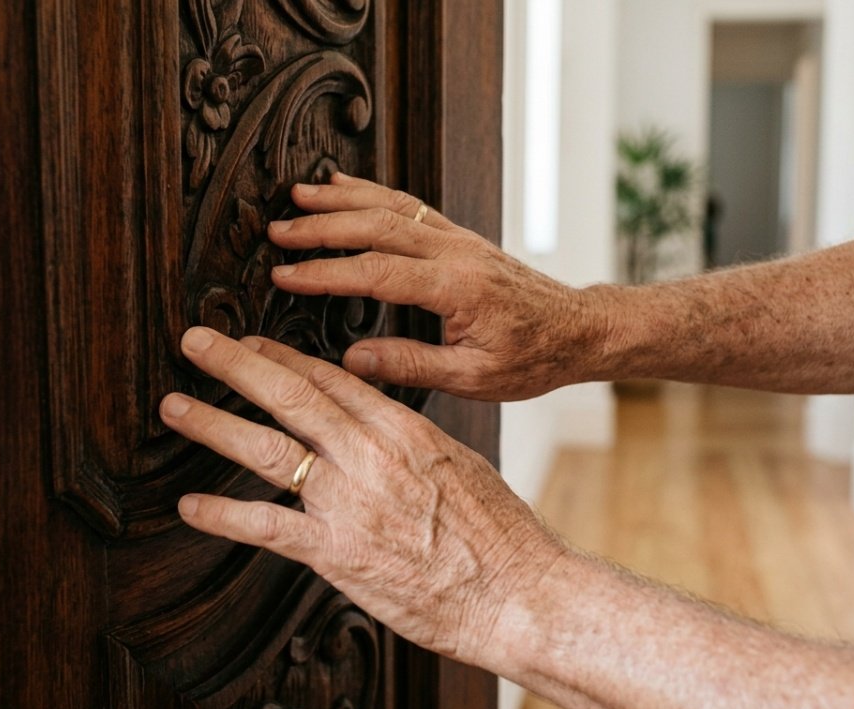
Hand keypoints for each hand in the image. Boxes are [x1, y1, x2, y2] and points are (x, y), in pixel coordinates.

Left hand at [158, 327, 561, 662]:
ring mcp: (349, 502)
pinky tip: (191, 506)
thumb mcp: (459, 466)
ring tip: (176, 406)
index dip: (285, 355)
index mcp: (404, 429)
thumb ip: (411, 446)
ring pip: (268, 449)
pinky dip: (224, 515)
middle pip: (292, 395)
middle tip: (198, 342)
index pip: (333, 378)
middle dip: (238, 364)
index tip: (255, 341)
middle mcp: (370, 455)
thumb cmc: (500, 536)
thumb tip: (384, 431)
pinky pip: (267, 527)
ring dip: (215, 423)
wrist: (518, 591)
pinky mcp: (337, 553)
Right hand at [266, 173, 601, 400]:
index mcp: (456, 288)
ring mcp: (458, 238)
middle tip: (275, 231)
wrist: (577, 331)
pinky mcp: (460, 236)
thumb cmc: (532, 358)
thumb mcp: (473, 378)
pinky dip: (373, 192)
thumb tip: (352, 361)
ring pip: (391, 205)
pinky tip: (345, 186)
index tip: (283, 275)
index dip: (324, 272)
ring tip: (297, 195)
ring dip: (342, 198)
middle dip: (321, 226)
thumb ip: (411, 365)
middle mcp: (455, 252)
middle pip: (375, 226)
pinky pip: (409, 204)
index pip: (375, 272)